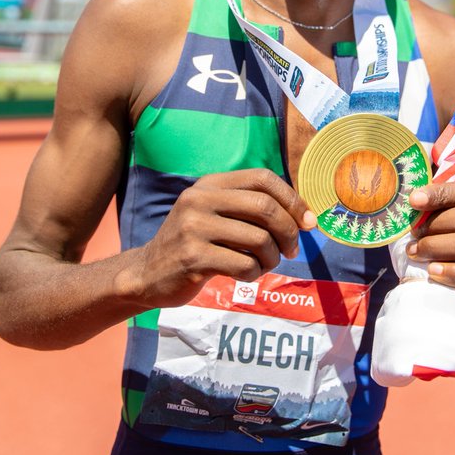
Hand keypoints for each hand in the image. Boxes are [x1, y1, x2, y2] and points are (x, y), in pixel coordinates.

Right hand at [131, 169, 315, 308]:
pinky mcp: (193, 258)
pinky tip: (245, 275)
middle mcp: (200, 199)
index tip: (307, 222)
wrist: (147, 274)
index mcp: (209, 184)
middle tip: (291, 250)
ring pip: (259, 240)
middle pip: (265, 208)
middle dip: (289, 231)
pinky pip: (244, 265)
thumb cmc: (194, 244)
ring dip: (272, 258)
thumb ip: (250, 208)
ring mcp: (194, 228)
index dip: (292, 199)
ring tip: (263, 264)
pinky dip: (254, 274)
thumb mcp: (214, 213)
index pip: (262, 178)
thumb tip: (306, 216)